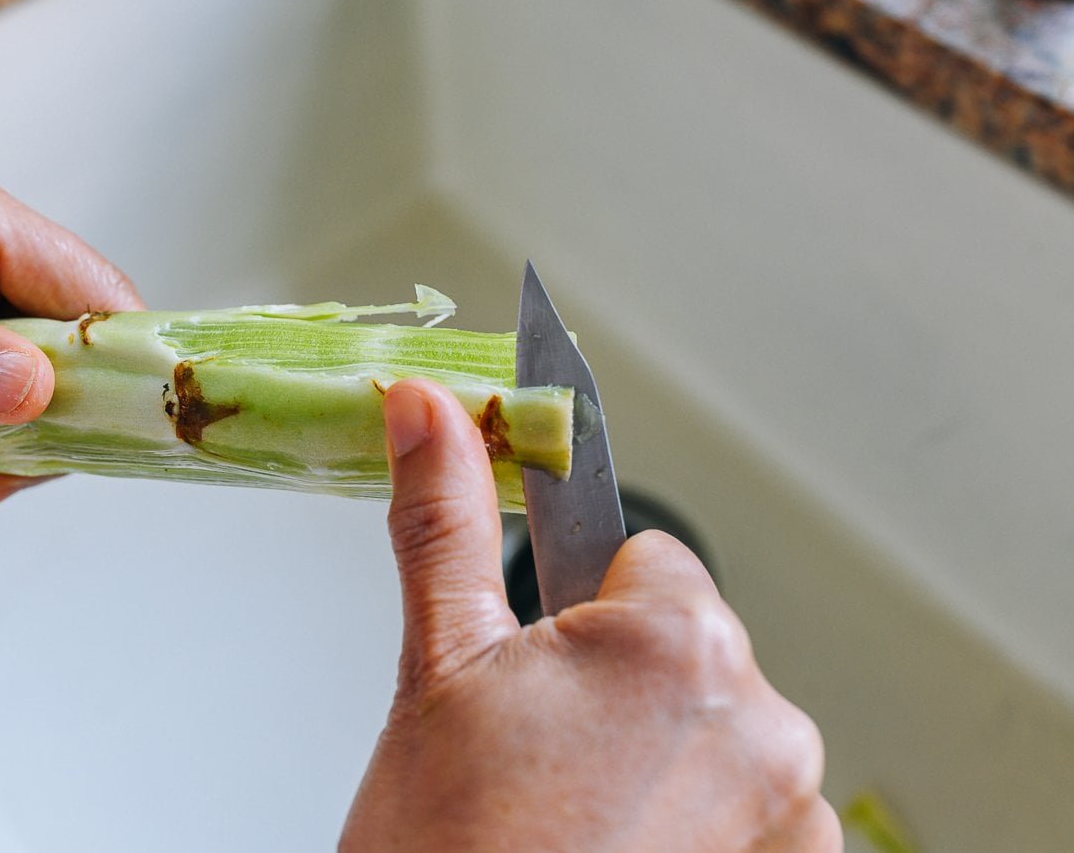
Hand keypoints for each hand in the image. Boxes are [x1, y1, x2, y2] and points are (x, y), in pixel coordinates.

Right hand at [342, 379, 840, 851]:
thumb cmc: (448, 848)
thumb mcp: (437, 667)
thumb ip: (442, 519)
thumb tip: (426, 408)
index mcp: (679, 644)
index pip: (646, 558)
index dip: (577, 607)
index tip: (547, 654)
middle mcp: (763, 721)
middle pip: (685, 644)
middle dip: (617, 678)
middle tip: (540, 750)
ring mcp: (792, 812)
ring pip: (715, 724)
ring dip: (659, 751)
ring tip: (574, 810)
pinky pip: (748, 802)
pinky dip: (696, 817)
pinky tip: (622, 848)